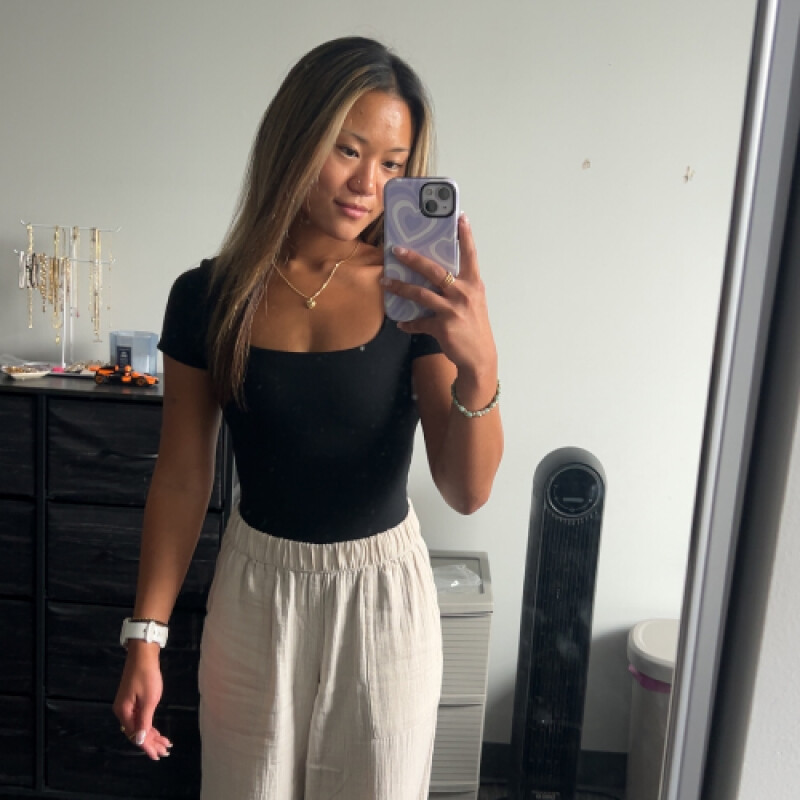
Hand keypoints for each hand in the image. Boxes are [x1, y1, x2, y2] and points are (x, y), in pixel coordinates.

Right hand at [112, 643, 172, 759]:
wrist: (142, 655)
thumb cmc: (146, 675)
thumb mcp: (148, 700)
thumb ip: (144, 721)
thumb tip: (138, 741)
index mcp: (124, 712)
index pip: (135, 735)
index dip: (147, 746)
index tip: (157, 755)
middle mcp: (123, 711)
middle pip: (136, 732)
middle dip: (151, 743)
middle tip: (165, 751)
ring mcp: (127, 705)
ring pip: (139, 726)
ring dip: (151, 735)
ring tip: (164, 744)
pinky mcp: (132, 700)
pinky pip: (140, 718)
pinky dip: (149, 725)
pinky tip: (157, 731)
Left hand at [381, 214, 496, 379]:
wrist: (479, 357)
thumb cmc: (474, 326)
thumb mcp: (473, 301)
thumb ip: (458, 286)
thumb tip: (435, 274)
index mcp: (473, 284)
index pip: (470, 255)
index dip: (465, 236)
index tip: (460, 217)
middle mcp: (464, 293)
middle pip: (434, 270)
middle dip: (413, 259)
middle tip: (396, 250)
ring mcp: (453, 311)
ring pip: (420, 294)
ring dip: (399, 287)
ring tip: (385, 281)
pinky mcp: (443, 327)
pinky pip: (419, 323)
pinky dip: (408, 323)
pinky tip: (400, 323)